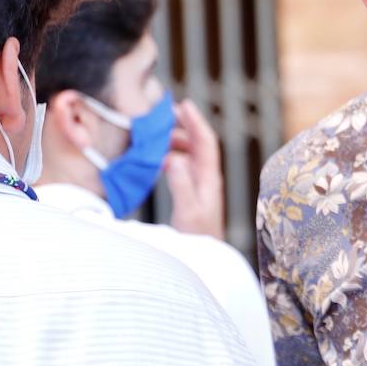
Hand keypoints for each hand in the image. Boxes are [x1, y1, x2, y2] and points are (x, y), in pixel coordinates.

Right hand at [164, 99, 225, 239]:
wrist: (203, 261)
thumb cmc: (196, 239)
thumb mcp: (187, 212)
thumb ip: (181, 185)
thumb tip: (172, 158)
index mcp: (209, 179)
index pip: (205, 142)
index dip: (195, 122)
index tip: (183, 104)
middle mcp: (208, 179)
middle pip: (198, 144)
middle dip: (184, 126)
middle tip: (164, 115)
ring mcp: (201, 186)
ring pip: (190, 155)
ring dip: (177, 142)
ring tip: (157, 134)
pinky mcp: (193, 195)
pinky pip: (184, 167)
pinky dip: (172, 157)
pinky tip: (158, 158)